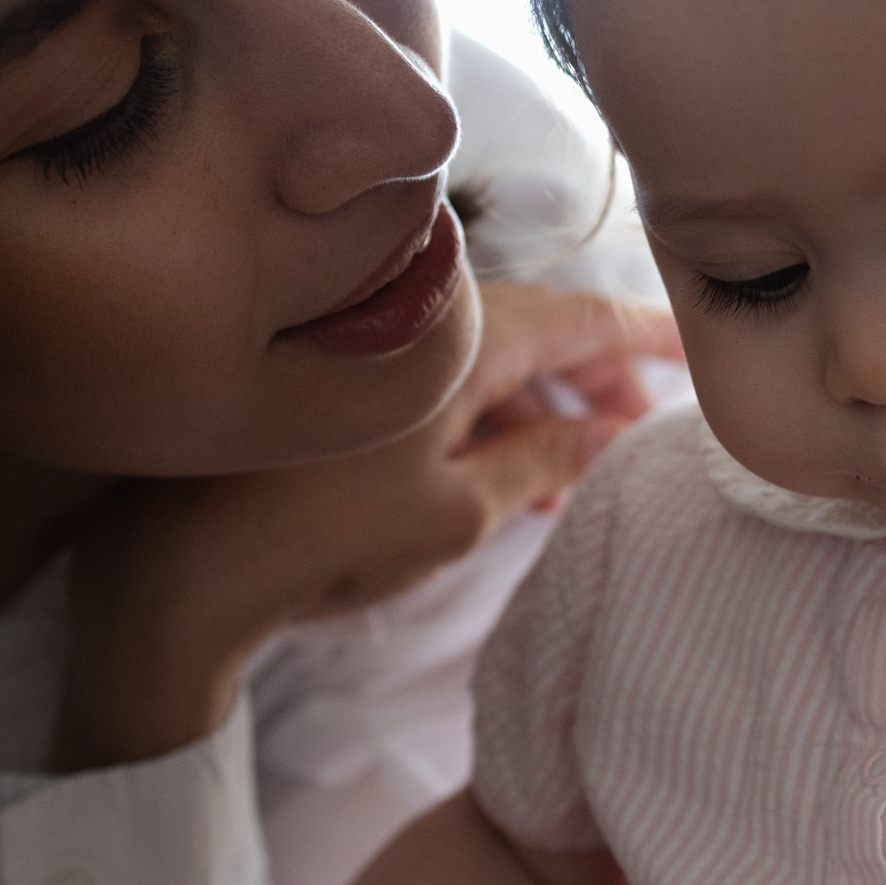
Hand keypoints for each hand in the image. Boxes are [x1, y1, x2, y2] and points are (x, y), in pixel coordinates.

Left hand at [54, 280, 681, 768]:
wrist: (183, 569)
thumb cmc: (323, 536)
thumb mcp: (459, 510)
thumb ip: (543, 463)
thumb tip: (607, 433)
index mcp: (461, 336)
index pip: (583, 315)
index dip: (649, 334)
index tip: (702, 347)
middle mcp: (421, 327)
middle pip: (539, 331)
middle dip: (599, 377)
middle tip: (642, 428)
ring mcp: (379, 356)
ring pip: (490, 361)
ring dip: (545, 406)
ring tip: (585, 469)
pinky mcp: (345, 393)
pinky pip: (443, 384)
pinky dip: (492, 419)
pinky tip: (511, 475)